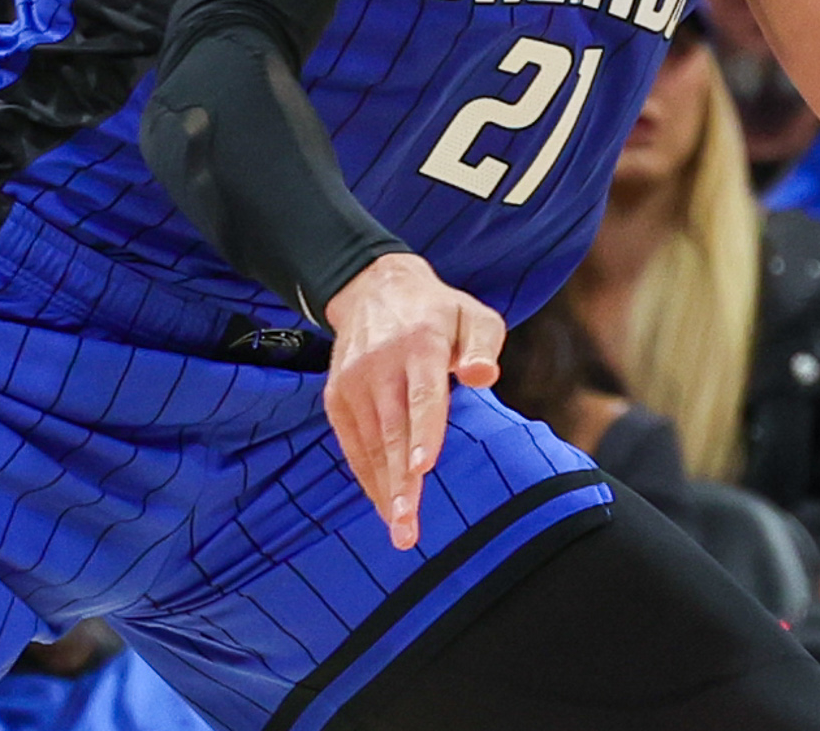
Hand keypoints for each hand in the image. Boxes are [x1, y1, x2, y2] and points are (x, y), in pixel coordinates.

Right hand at [322, 252, 505, 550]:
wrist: (374, 289)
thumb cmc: (439, 312)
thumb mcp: (473, 314)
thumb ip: (483, 344)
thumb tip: (483, 376)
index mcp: (420, 342)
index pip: (422, 394)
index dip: (423, 432)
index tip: (422, 468)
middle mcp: (379, 364)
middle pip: (392, 430)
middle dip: (400, 482)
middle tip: (408, 528)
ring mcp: (353, 382)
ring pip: (369, 444)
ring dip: (383, 490)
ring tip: (400, 531)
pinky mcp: (336, 396)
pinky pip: (352, 444)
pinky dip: (368, 476)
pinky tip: (384, 506)